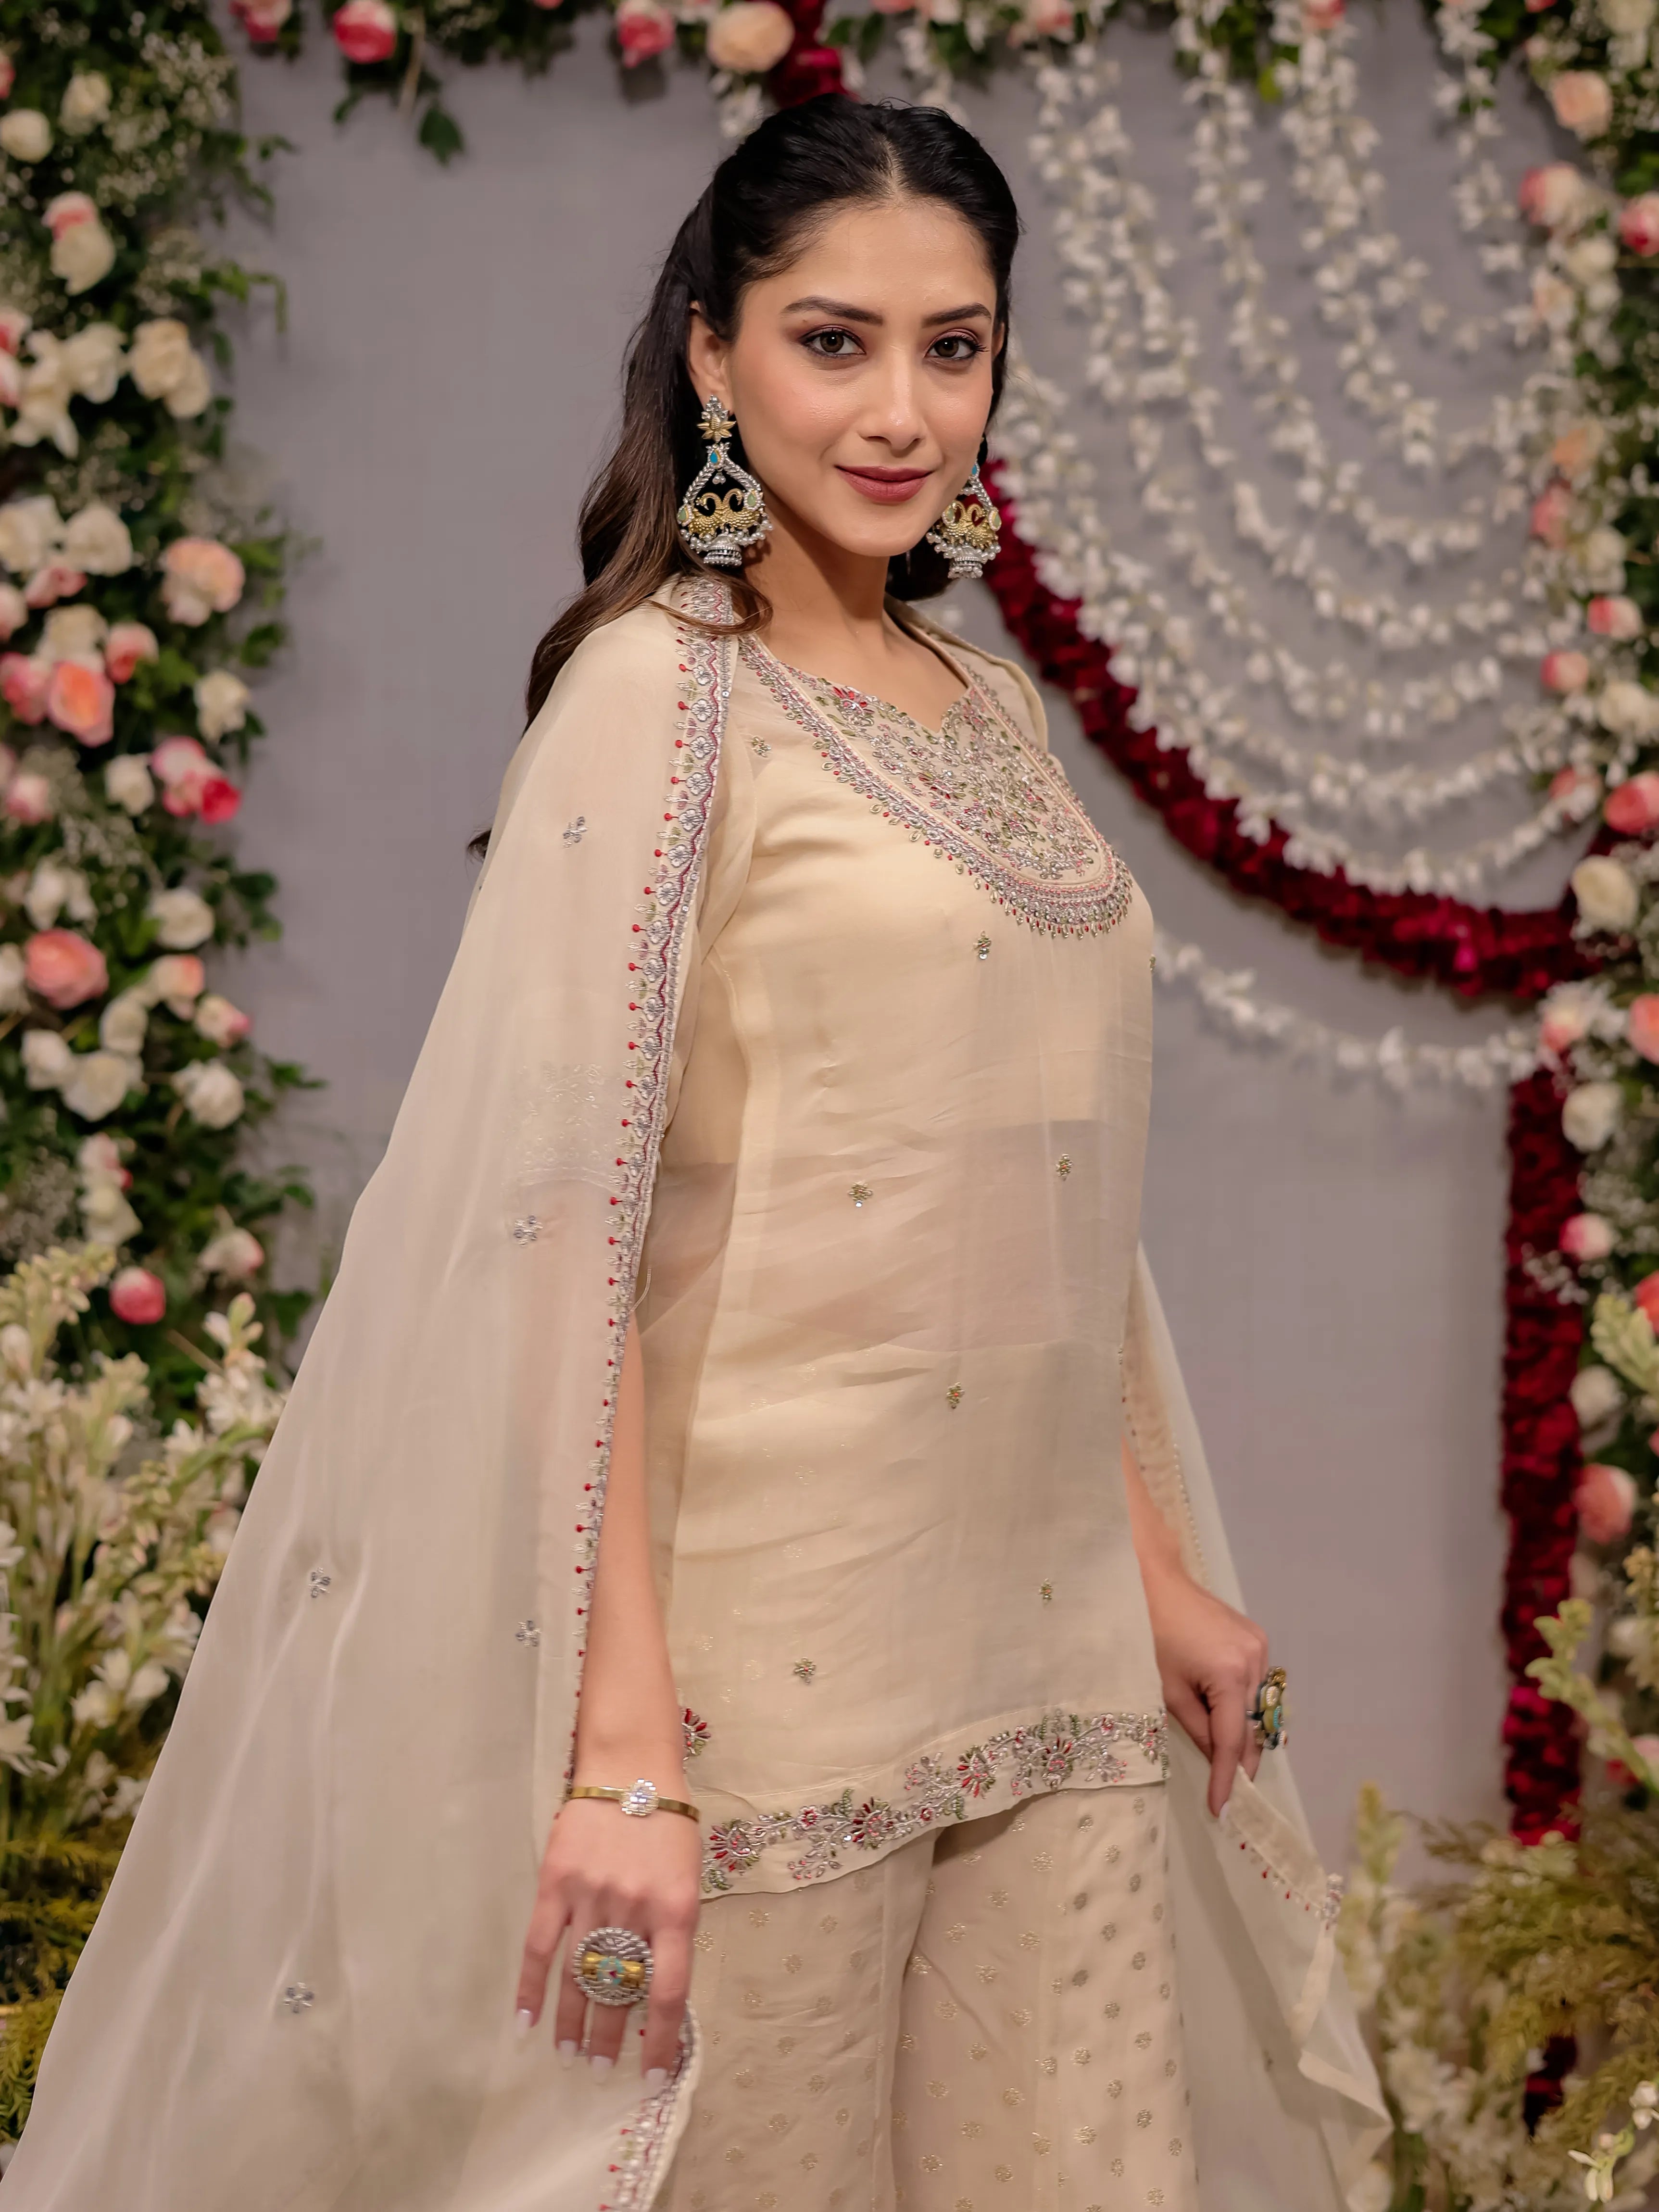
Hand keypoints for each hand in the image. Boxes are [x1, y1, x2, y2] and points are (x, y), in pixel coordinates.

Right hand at [514, 1794, 702, 2082]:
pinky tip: (525, 2022)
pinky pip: (539, 1946)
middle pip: (617, 1988)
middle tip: (602, 2067)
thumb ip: (673, 1932)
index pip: (668, 1990)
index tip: (652, 2074)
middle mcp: (633, 1908)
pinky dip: (531, 1988)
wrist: (632, 1768)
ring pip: (577, 1975)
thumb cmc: (667, 1827)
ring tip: (570, 2056)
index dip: (660, 2039)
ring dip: (572, 2022)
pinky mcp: (556, 1883)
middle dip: (610, 2035)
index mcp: (675, 1909)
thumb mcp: (687, 1879)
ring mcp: (591, 1895)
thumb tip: (657, 1994)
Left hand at [1142, 1560, 1270, 1817]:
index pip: (1233, 1740)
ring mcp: (1260, 1646)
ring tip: (1224, 1757)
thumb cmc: (1149, 1634)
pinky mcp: (1256, 1637)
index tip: (1224, 1810)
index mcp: (1231, 1674)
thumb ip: (1196, 1729)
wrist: (1154, 1580)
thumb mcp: (1167, 1690)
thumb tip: (1217, 1759)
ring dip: (1242, 1730)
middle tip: (1228, 1792)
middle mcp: (1255, 1661)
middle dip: (1240, 1759)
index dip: (1228, 1779)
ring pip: (1257, 1706)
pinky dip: (1242, 1704)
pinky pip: (1255, 1684)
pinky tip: (1226, 1714)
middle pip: (1252, 1725)